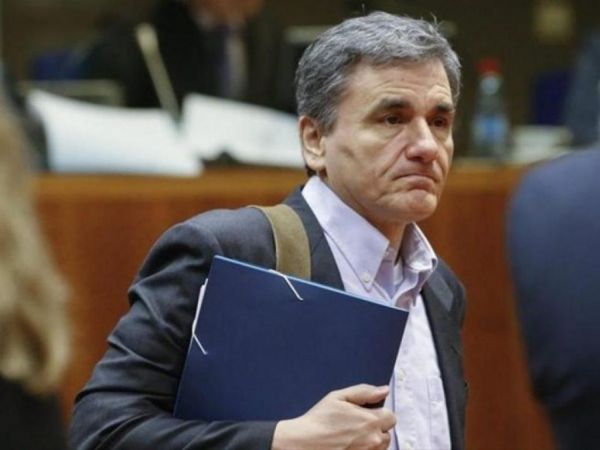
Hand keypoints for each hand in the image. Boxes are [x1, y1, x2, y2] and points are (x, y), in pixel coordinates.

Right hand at [271, 384, 394, 449]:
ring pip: (380, 447)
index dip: (380, 413)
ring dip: (372, 441)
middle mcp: (373, 440)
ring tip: (353, 436)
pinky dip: (365, 449)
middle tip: (357, 425)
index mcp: (370, 420)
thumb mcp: (338, 397)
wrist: (304, 443)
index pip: (391, 417)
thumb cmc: (319, 419)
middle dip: (376, 428)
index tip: (367, 413)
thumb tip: (384, 390)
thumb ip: (364, 392)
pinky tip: (350, 445)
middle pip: (387, 433)